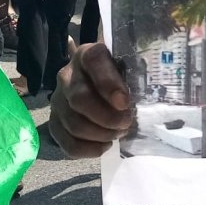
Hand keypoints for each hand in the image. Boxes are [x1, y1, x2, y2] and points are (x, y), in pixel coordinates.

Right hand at [49, 40, 133, 157]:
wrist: (96, 86)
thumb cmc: (118, 77)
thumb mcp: (127, 68)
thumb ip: (135, 75)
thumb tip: (151, 97)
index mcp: (87, 54)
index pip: (93, 61)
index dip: (108, 83)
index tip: (124, 102)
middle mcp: (66, 75)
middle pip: (79, 98)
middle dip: (107, 117)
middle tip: (127, 122)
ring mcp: (57, 100)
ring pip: (74, 124)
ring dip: (101, 134)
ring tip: (118, 133)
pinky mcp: (54, 122)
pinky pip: (68, 143)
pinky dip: (89, 149)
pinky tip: (105, 145)